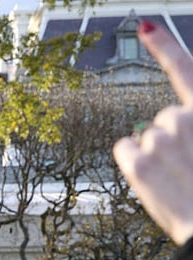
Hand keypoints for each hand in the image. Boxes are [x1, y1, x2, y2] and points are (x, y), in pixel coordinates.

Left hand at [114, 21, 192, 244]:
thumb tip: (171, 119)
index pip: (188, 70)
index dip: (166, 45)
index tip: (146, 25)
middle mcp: (185, 118)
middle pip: (166, 116)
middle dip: (176, 139)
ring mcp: (160, 140)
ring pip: (146, 135)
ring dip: (158, 154)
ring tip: (180, 180)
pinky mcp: (137, 163)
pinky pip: (125, 148)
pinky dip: (133, 161)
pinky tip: (153, 178)